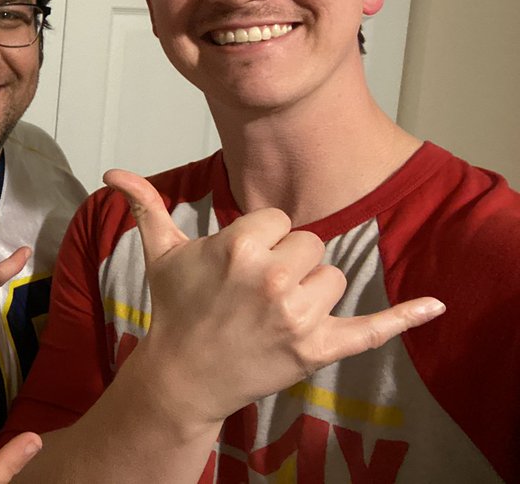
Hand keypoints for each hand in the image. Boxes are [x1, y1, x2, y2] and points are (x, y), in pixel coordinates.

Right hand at [105, 170, 445, 424]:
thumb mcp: (161, 254)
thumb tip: (111, 173)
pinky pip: (372, 328)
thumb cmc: (175, 310)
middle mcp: (271, 278)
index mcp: (237, 246)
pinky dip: (406, 316)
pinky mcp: (317, 349)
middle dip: (288, 263)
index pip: (281, 220)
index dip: (262, 239)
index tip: (239, 265)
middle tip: (254, 291)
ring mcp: (297, 316)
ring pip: (333, 278)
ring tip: (274, 312)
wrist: (182, 375)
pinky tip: (435, 305)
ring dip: (311, 291)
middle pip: (311, 244)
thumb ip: (145, 205)